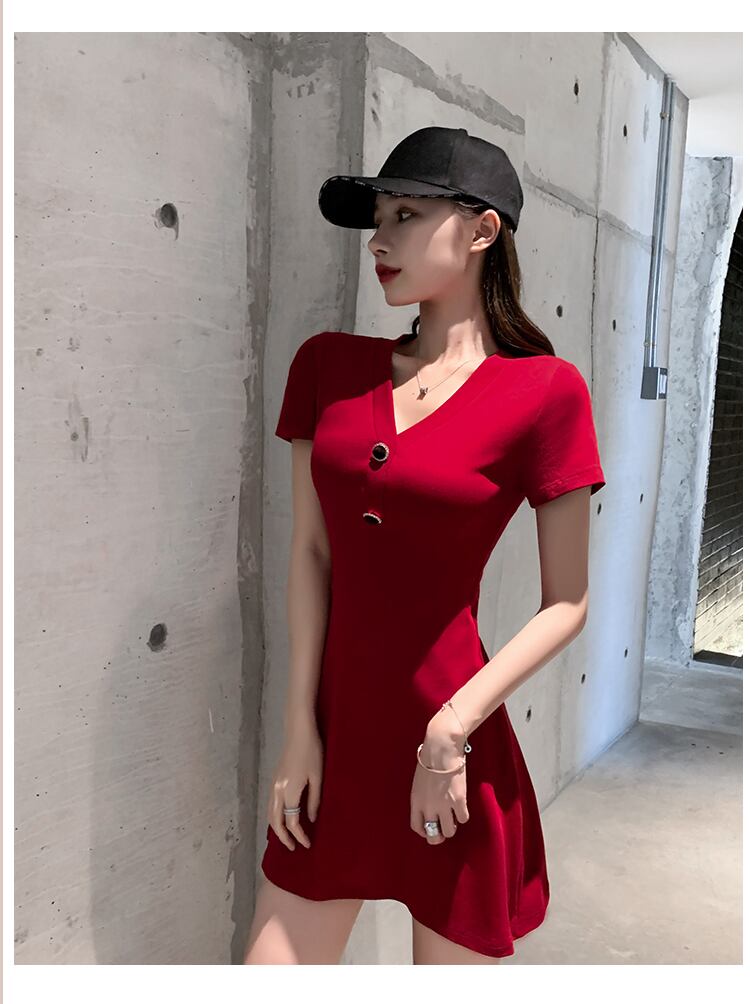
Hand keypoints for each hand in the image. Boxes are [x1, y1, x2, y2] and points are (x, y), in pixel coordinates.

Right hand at [267, 715, 322, 850]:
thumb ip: (314, 800)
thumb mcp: (318, 777)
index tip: (307, 844)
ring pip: (270, 813)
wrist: (299, 731)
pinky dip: (275, 816)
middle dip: (283, 837)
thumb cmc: (312, 751)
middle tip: (293, 848)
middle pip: (275, 821)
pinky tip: (283, 818)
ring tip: (287, 838)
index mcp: (290, 791)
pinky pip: (271, 804)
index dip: (299, 836)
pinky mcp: (274, 779)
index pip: (292, 822)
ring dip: (277, 828)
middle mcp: (277, 790)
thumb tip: (311, 820)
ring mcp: (274, 784)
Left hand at [409, 723, 469, 844]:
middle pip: (433, 836)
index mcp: (415, 801)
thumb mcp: (419, 782)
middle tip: (445, 829)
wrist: (441, 748)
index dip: (424, 832)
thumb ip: (423, 798)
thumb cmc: (430, 760)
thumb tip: (430, 811)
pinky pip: (463, 819)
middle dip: (439, 836)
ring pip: (449, 831)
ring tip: (454, 817)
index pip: (416, 827)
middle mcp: (428, 806)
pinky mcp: (459, 800)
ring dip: (452, 826)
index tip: (430, 829)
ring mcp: (444, 805)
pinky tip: (462, 806)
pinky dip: (463, 815)